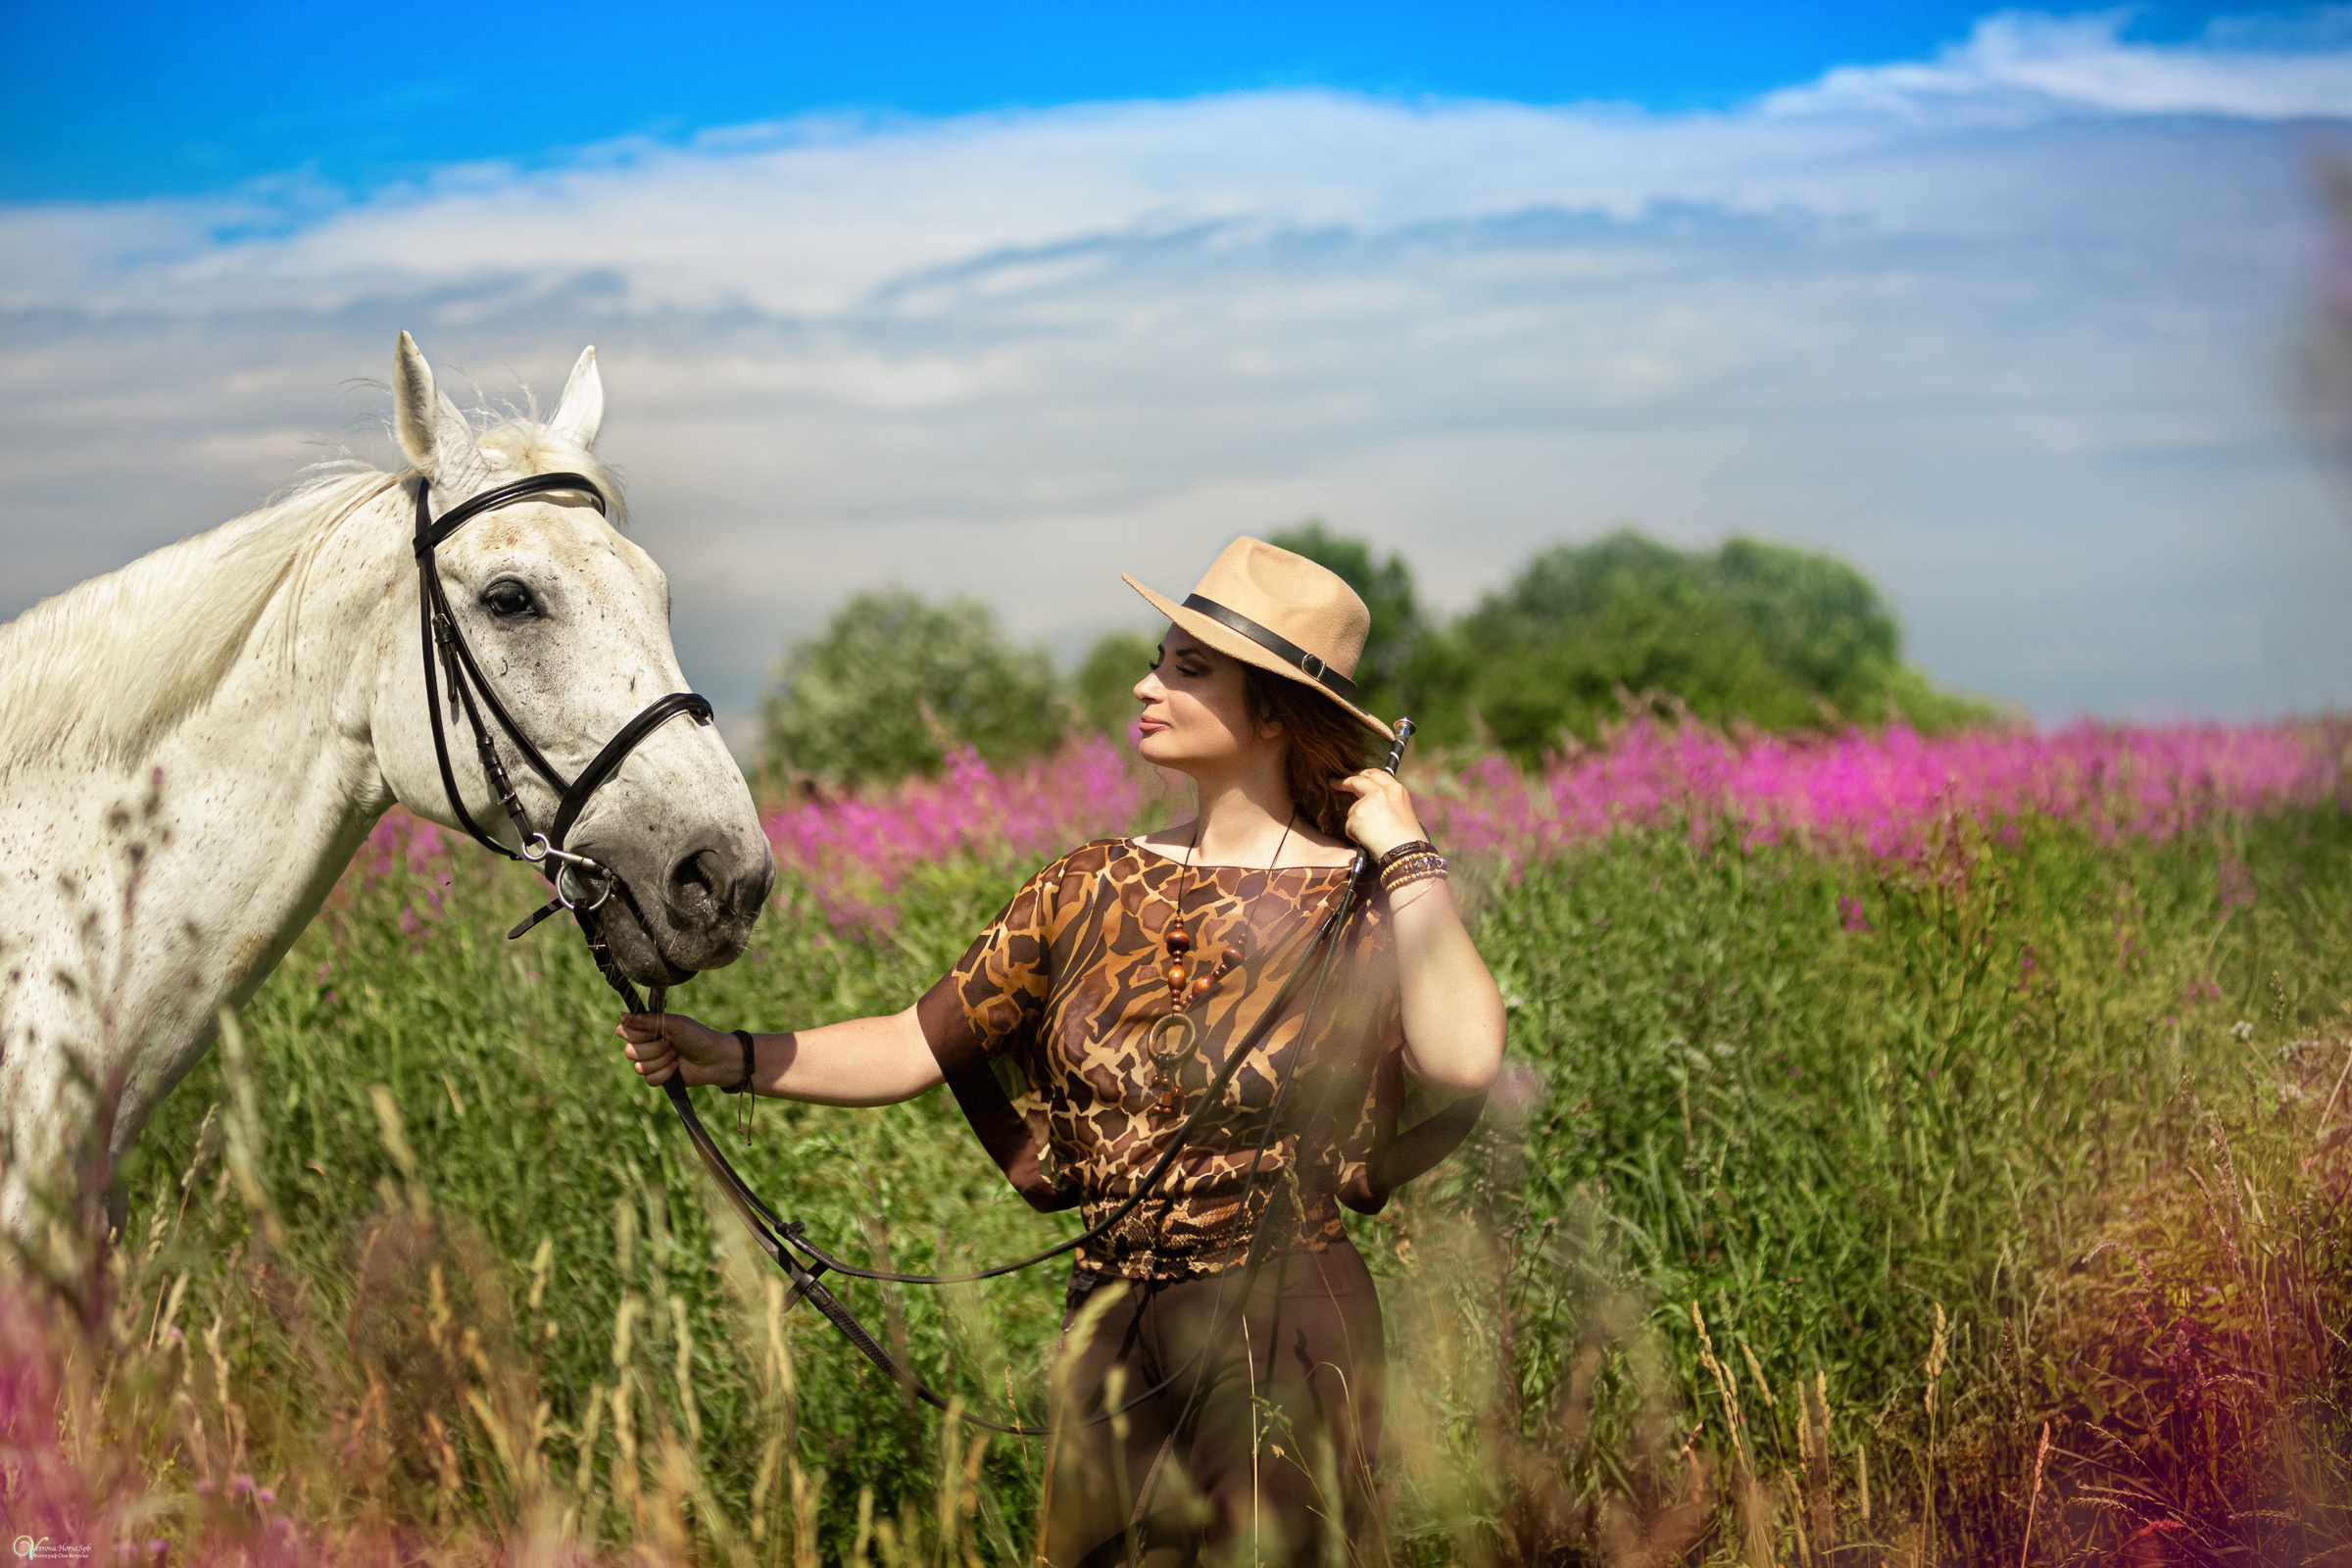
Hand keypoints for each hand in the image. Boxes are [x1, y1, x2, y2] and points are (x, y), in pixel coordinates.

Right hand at [616, 1010, 739, 1088]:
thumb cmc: (696, 1036)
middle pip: (630, 1051)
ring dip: (662, 1061)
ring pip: (639, 1067)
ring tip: (676, 1054)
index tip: (658, 1031)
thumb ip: (646, 1020)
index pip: (623, 1031)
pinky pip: (649, 1080)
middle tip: (672, 1043)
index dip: (638, 1033)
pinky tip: (676, 1067)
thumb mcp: (673, 1023)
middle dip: (655, 1048)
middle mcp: (644, 1044)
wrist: (715, 1058)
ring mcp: (650, 1062)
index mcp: (647, 1028)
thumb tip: (621, 1014)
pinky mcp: (657, 1078)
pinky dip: (665, 1073)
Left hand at [1335, 769, 1428, 859]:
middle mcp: (1381, 791)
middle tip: (1334, 782)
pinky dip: (1356, 836)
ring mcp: (1368, 802)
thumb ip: (1388, 803)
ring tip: (1375, 837)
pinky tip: (1370, 841)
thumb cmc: (1408, 841)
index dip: (1364, 774)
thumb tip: (1371, 804)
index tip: (1355, 775)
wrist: (1406, 853)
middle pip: (1358, 780)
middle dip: (1344, 781)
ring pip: (1353, 811)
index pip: (1377, 774)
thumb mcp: (1403, 813)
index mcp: (1397, 790)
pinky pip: (1350, 827)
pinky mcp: (1356, 815)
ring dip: (1358, 824)